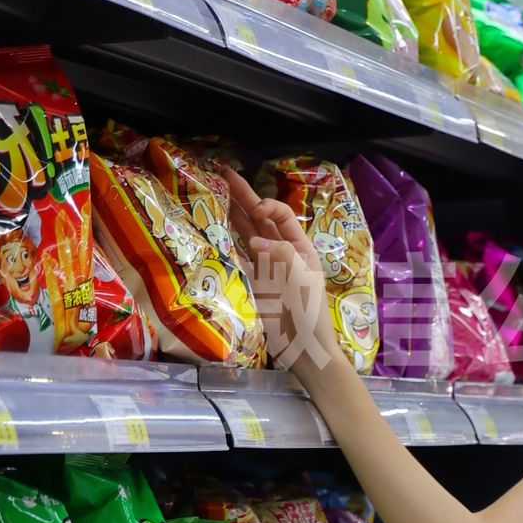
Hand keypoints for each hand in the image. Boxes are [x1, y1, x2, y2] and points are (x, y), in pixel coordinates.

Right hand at [219, 167, 340, 380]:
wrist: (305, 350)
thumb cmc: (309, 314)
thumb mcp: (301, 279)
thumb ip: (280, 254)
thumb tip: (253, 242)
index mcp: (299, 248)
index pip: (281, 216)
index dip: (267, 206)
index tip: (256, 211)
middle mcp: (281, 253)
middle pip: (259, 218)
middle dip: (242, 196)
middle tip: (221, 173)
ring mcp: (266, 267)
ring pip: (246, 234)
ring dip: (231, 214)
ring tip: (213, 193)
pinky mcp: (254, 283)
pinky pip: (238, 257)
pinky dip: (226, 243)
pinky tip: (213, 230)